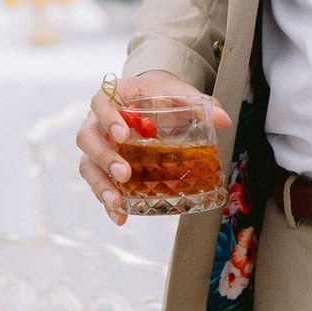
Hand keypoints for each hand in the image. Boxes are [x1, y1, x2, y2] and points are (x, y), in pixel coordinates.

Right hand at [80, 70, 222, 222]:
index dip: (108, 118)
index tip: (123, 134)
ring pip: (87, 164)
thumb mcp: (180, 94)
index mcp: (115, 97)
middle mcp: (98, 120)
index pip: (101, 102)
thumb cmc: (162, 95)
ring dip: (101, 185)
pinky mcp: (102, 165)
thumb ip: (199, 104)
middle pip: (87, 137)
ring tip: (118, 202)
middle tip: (124, 173)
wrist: (152, 98)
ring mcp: (98, 144)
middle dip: (103, 157)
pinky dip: (107, 201)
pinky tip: (120, 216)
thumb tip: (223, 120)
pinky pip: (98, 183)